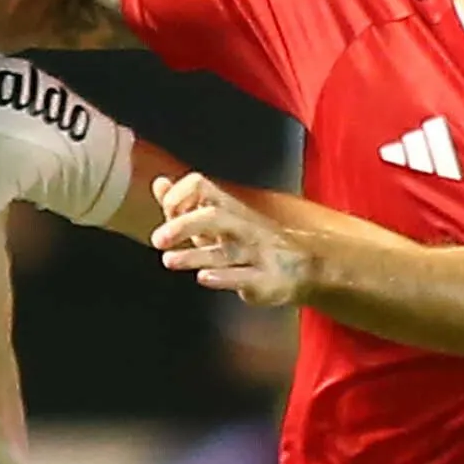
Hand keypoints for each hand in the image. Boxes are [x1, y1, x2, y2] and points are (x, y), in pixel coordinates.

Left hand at [150, 174, 311, 306]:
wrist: (305, 269)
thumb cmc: (253, 244)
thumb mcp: (219, 221)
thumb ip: (188, 205)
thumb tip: (159, 184)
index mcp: (229, 208)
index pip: (200, 186)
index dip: (178, 196)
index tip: (165, 213)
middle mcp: (242, 227)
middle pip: (213, 216)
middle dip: (183, 224)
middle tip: (158, 239)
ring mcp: (255, 253)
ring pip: (224, 251)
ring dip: (194, 255)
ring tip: (168, 260)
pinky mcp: (264, 280)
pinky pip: (243, 277)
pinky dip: (223, 277)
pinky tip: (203, 278)